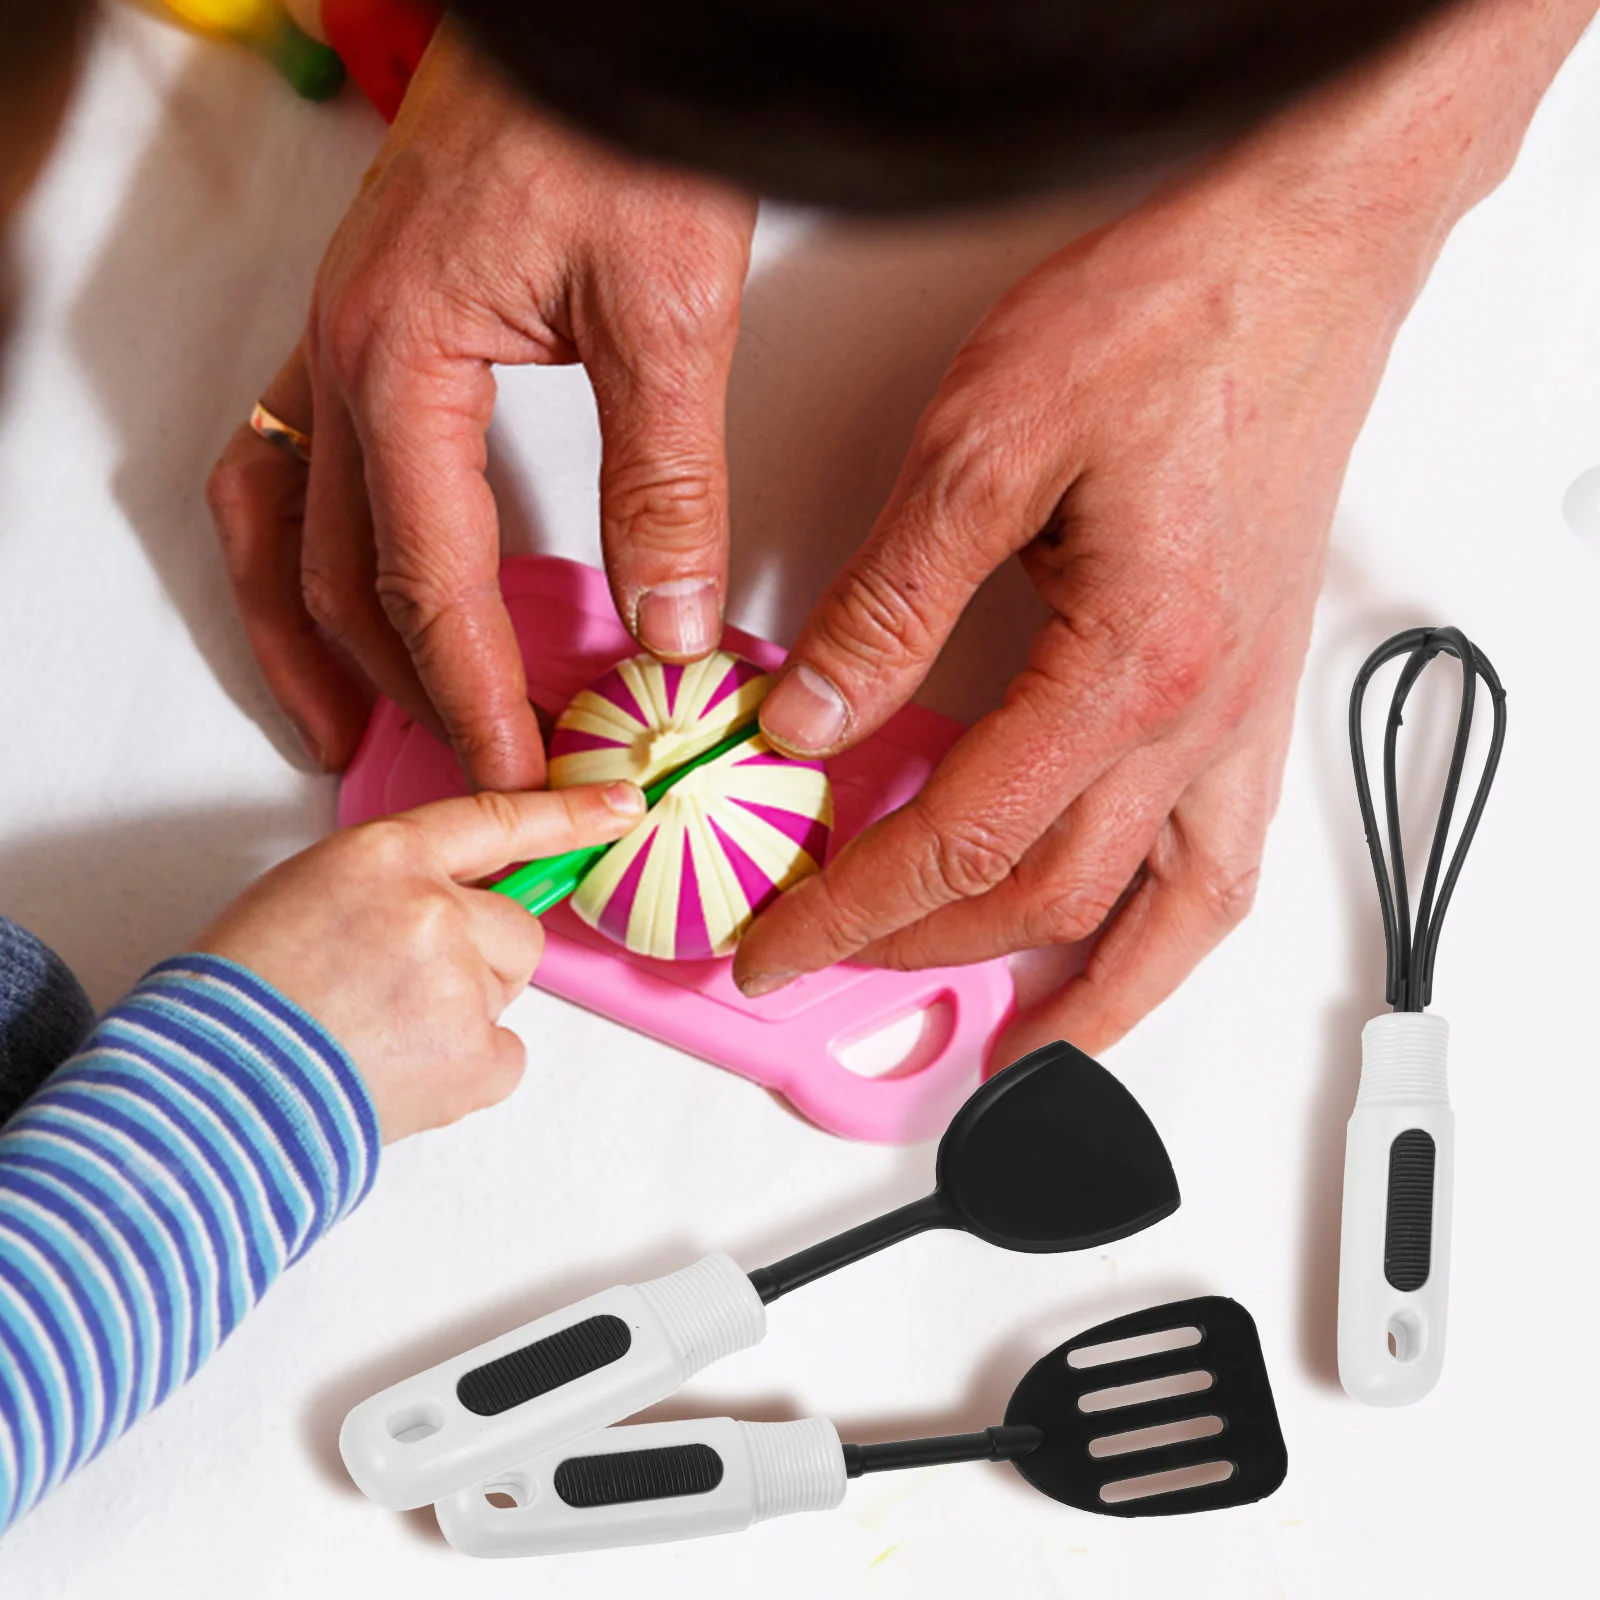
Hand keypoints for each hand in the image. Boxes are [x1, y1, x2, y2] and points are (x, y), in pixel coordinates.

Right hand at [191, 782, 643, 1140]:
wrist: (209, 1090)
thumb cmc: (241, 996)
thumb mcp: (309, 893)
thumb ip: (393, 885)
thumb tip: (451, 908)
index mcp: (385, 855)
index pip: (497, 819)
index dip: (567, 814)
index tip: (624, 804)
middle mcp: (434, 907)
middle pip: (515, 927)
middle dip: (480, 959)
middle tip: (398, 994)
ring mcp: (460, 981)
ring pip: (506, 991)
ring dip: (464, 1013)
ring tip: (381, 1036)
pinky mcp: (475, 1052)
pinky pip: (505, 1055)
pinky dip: (467, 1070)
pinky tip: (403, 1072)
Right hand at [206, 22, 755, 784]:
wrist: (600, 19)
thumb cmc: (619, 122)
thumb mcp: (667, 314)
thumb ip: (665, 480)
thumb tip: (669, 619)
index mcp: (401, 358)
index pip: (425, 580)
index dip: (471, 693)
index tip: (516, 773)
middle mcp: (343, 352)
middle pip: (336, 570)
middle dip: (396, 685)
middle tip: (457, 771)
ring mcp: (338, 332)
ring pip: (278, 519)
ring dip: (305, 629)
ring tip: (346, 717)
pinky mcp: (366, 318)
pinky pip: (288, 455)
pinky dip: (303, 543)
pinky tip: (346, 584)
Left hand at [734, 154, 1429, 1055]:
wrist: (1295, 254)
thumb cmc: (1167, 322)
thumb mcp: (982, 446)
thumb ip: (889, 606)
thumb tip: (813, 719)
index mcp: (1124, 667)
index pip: (961, 841)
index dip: (855, 910)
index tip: (780, 945)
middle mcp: (1200, 714)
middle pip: (1048, 894)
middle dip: (923, 950)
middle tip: (827, 967)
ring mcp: (1241, 713)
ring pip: (1167, 914)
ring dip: (1083, 997)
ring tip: (1013, 1051)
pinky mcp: (1252, 688)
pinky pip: (1224, 858)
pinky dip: (1170, 931)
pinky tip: (1125, 941)